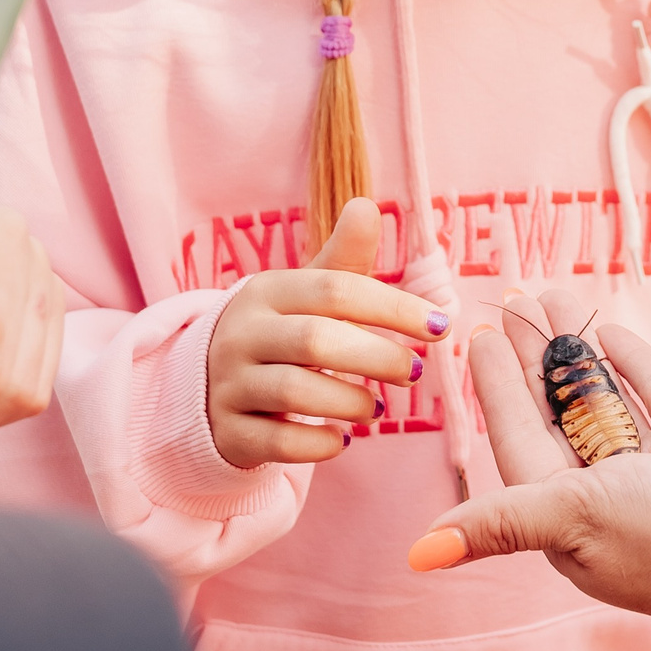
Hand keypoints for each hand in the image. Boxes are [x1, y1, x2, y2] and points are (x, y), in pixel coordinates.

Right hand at [207, 197, 443, 468]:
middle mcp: (243, 334)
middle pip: (315, 341)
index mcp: (268, 292)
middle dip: (377, 357)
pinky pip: (278, 443)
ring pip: (296, 394)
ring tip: (377, 408)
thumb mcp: (308, 293)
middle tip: (414, 371)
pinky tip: (341, 439)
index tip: (439, 327)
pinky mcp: (230, 433)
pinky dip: (318, 445)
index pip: (335, 290)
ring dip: (350, 403)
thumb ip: (343, 259)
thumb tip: (366, 206)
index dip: (392, 307)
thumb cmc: (282, 332)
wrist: (210, 385)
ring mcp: (230, 385)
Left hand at [411, 289, 650, 650]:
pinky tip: (612, 330)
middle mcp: (603, 496)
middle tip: (515, 296)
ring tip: (557, 296)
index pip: (516, 438)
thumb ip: (500, 523)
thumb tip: (417, 558)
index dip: (495, 388)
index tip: (479, 334)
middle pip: (555, 413)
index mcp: (563, 518)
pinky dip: (634, 366)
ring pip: (604, 399)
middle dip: (534, 357)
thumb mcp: (574, 518)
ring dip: (578, 351)